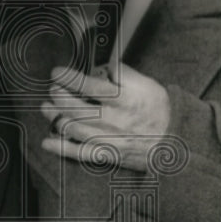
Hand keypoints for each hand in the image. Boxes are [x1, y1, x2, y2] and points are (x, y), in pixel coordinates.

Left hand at [41, 64, 170, 171]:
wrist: (175, 142)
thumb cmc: (160, 110)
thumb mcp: (148, 85)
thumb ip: (124, 74)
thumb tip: (105, 66)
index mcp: (125, 100)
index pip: (91, 87)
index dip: (70, 79)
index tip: (56, 72)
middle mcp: (114, 120)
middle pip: (77, 109)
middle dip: (59, 97)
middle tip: (52, 89)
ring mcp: (109, 139)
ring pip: (74, 129)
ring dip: (55, 118)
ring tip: (46, 108)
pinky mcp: (107, 155)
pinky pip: (80, 153)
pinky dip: (61, 148)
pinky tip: (46, 142)